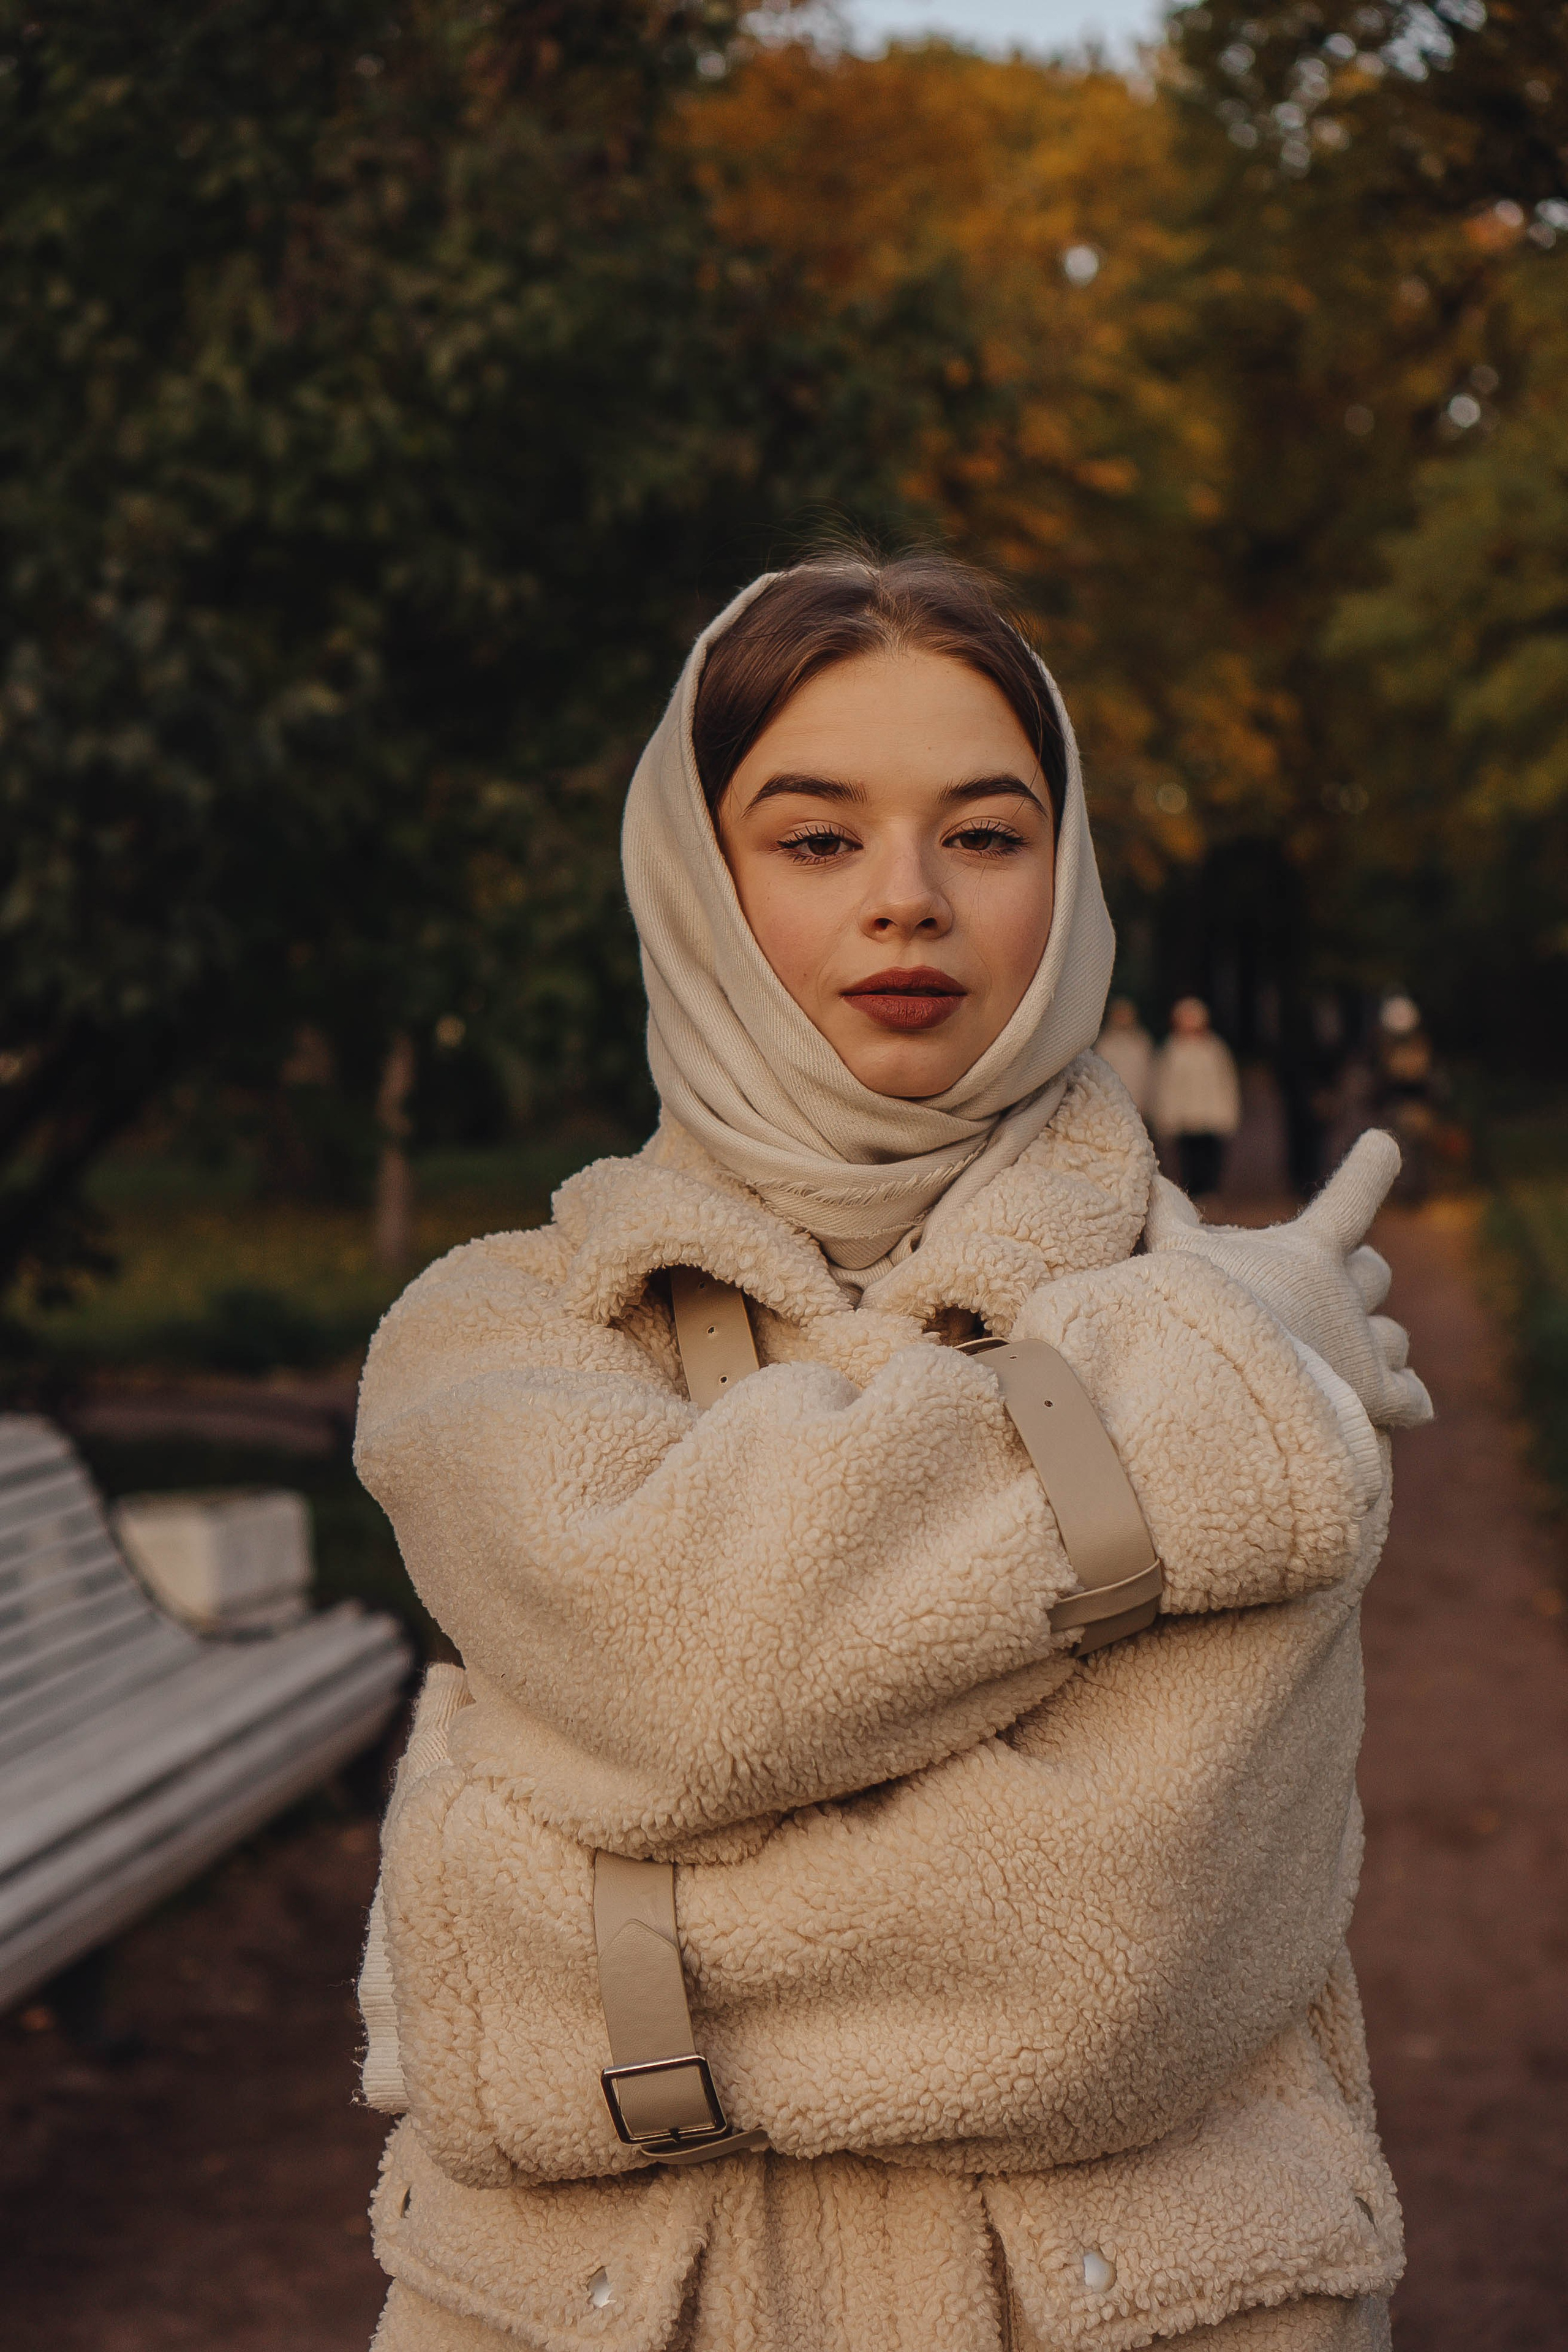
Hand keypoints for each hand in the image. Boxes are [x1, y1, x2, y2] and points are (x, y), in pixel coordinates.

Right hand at [1143, 1130, 1433, 1429]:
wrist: (1223, 1376)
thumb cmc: (1198, 1306)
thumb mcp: (1177, 1256)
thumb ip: (1169, 1217)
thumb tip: (1151, 1180)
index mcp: (1309, 1250)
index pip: (1350, 1195)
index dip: (1369, 1169)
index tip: (1385, 1144)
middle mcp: (1345, 1292)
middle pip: (1375, 1272)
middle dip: (1362, 1275)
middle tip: (1341, 1286)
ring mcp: (1362, 1344)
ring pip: (1393, 1337)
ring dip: (1378, 1343)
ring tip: (1355, 1359)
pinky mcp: (1372, 1395)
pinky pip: (1410, 1399)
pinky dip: (1411, 1401)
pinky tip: (1415, 1409)